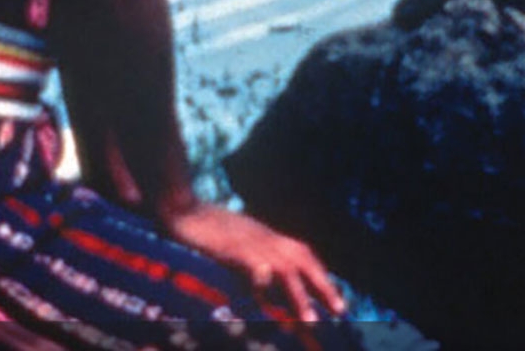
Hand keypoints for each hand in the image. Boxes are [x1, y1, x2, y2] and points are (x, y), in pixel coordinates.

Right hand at [161, 201, 345, 323]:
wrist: (183, 206)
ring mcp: (250, 241)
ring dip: (299, 293)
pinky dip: (263, 280)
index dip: (320, 274)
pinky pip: (254, 266)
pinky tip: (266, 294)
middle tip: (341, 310)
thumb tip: (264, 282)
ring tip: (311, 319)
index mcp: (266, 235)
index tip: (335, 296)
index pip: (302, 253)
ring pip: (284, 266)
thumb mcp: (235, 241)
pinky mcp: (233, 247)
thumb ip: (252, 258)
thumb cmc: (205, 226)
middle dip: (322, 284)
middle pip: (302, 257)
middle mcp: (264, 237)